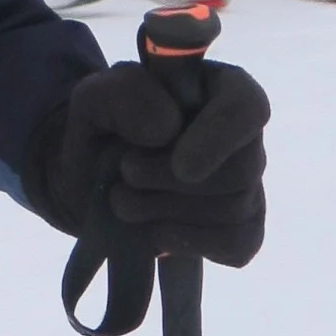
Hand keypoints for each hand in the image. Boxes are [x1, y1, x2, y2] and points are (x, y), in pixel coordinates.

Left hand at [28, 53, 268, 267]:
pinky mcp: (238, 229)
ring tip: (126, 200)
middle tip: (126, 175)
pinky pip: (240, 245)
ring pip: (236, 209)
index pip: (247, 108)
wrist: (88, 183)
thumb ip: (126, 95)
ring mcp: (245, 185)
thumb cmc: (102, 131)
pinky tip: (157, 232)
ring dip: (167, 212)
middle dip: (172, 183)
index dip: (220, 138)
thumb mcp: (95, 98)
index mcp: (220, 90)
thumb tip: (168, 129)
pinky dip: (193, 244)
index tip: (181, 166)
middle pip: (243, 170)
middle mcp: (243, 137)